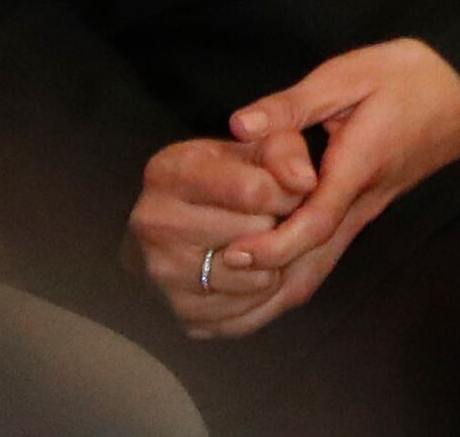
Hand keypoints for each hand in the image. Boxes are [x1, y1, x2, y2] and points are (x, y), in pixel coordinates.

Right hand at [128, 137, 304, 339]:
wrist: (183, 224)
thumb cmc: (228, 176)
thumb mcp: (254, 146)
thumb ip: (284, 151)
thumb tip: (305, 182)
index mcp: (169, 172)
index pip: (254, 191)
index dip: (288, 194)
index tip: (291, 193)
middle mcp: (153, 224)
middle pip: (254, 238)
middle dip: (280, 228)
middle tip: (275, 220)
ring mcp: (161, 273)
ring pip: (253, 279)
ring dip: (275, 264)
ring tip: (264, 243)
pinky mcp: (179, 312)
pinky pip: (245, 314)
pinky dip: (263, 297)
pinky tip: (255, 272)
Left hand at [192, 39, 459, 339]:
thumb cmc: (412, 77)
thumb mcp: (352, 74)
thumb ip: (294, 104)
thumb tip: (240, 125)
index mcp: (358, 166)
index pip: (317, 221)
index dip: (275, 244)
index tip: (233, 252)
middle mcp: (362, 202)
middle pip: (315, 265)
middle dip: (263, 291)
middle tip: (210, 304)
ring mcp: (365, 212)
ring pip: (319, 269)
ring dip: (273, 297)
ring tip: (221, 317)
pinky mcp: (363, 212)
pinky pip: (325, 257)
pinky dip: (289, 281)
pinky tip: (257, 291)